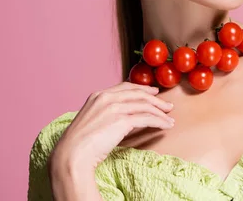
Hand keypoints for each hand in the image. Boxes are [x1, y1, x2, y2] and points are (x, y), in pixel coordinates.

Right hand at [49, 82, 173, 173]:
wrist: (72, 154)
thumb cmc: (79, 143)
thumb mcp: (92, 120)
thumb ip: (107, 113)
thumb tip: (127, 117)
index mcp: (98, 95)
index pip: (125, 87)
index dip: (142, 89)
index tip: (153, 92)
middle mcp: (107, 97)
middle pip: (138, 94)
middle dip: (155, 99)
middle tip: (167, 105)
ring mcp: (114, 107)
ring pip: (145, 105)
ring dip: (160, 112)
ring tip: (169, 118)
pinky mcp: (122, 120)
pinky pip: (147, 118)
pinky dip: (159, 121)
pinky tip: (166, 125)